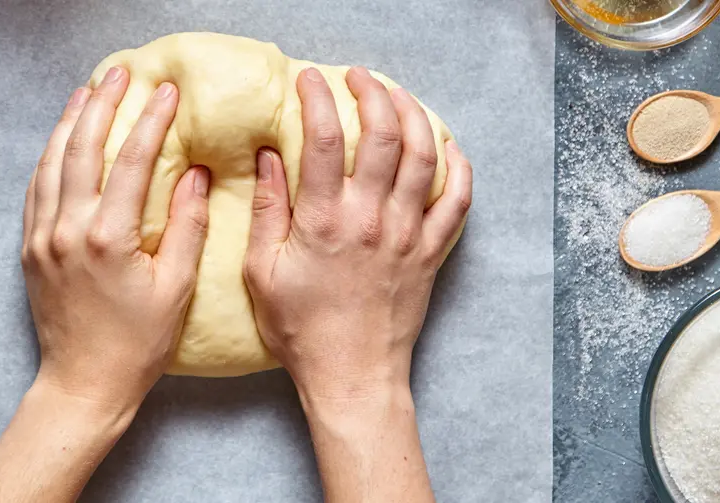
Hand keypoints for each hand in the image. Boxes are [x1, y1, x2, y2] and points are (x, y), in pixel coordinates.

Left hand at [22, 66, 209, 409]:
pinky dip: (49, 157)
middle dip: (103, 104)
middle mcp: (67, 230)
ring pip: (51, 163)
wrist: (84, 383)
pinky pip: (36, 189)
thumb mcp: (176, 288)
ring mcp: (42, 237)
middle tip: (120, 74)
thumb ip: (187, 226)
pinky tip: (60, 140)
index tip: (167, 93)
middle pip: (82, 148)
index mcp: (107, 238)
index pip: (132, 161)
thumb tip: (196, 174)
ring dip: (70, 122)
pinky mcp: (29, 248)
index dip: (151, 121)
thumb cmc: (137, 344)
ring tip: (87, 92)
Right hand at [243, 66, 471, 399]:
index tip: (308, 80)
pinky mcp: (431, 252)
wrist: (351, 376)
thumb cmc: (301, 331)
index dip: (315, 98)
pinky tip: (446, 145)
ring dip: (414, 115)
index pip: (321, 138)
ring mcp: (407, 234)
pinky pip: (456, 200)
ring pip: (423, 155)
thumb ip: (266, 211)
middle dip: (372, 92)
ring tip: (398, 96)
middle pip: (382, 133)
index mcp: (324, 221)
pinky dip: (457, 166)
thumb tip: (266, 157)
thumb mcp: (262, 273)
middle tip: (358, 78)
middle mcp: (371, 219)